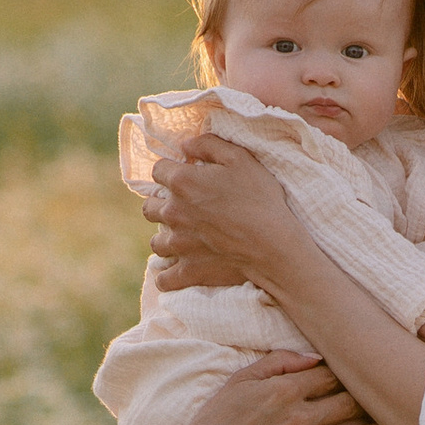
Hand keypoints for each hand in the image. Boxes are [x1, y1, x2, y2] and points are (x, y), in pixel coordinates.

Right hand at [96, 356, 396, 424]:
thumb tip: (317, 355)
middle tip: (395, 392)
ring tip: (399, 424)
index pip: (333, 373)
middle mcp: (298, 418)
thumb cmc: (216, 420)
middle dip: (374, 396)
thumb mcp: (241, 379)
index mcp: (283, 389)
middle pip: (351, 402)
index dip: (354, 370)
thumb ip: (279, 362)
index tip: (369, 367)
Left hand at [147, 132, 307, 293]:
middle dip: (163, 204)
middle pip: (150, 206)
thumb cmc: (259, 198)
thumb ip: (208, 145)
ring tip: (183, 238)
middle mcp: (173, 212)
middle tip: (184, 208)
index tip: (186, 177)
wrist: (274, 244)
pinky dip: (167, 276)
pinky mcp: (188, 271)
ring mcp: (178, 244)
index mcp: (182, 182)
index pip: (158, 170)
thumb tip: (185, 145)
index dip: (172, 171)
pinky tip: (176, 270)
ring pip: (156, 242)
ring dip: (166, 238)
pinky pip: (164, 279)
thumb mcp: (240, 158)